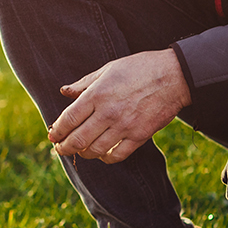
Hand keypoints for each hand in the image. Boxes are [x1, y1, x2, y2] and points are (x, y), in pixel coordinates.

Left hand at [48, 49, 188, 162]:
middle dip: (65, 147)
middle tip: (60, 149)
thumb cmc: (139, 68)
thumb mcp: (108, 69)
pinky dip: (106, 159)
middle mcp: (108, 112)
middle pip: (78, 139)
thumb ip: (84, 83)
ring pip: (95, 150)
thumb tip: (64, 91)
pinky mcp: (140, 136)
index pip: (69, 119)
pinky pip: (117, 155)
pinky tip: (102, 155)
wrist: (174, 76)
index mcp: (97, 94)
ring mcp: (124, 126)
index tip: (53, 136)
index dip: (58, 131)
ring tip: (80, 151)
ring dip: (83, 154)